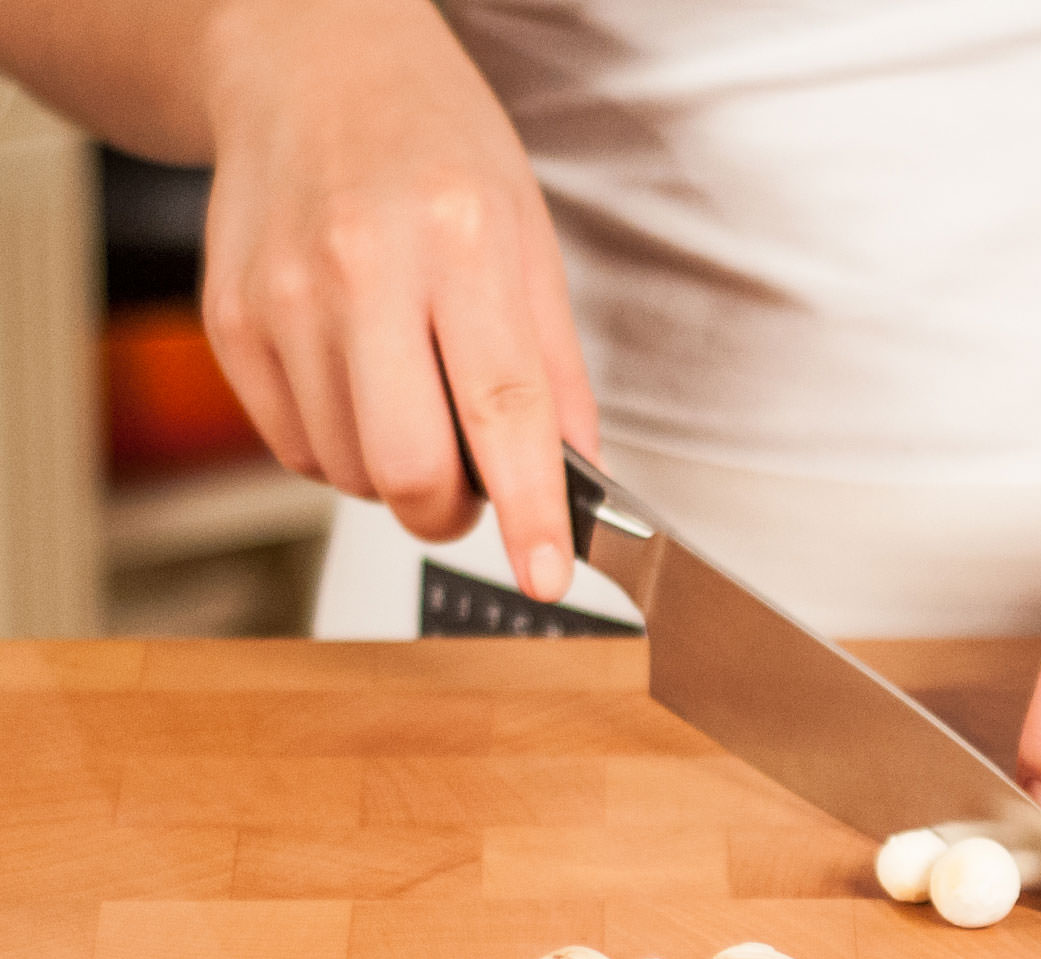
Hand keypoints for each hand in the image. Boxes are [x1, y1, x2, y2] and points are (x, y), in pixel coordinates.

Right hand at [198, 0, 596, 598]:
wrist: (308, 67)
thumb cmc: (434, 151)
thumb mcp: (530, 239)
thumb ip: (557, 375)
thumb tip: (578, 484)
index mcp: (461, 241)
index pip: (505, 413)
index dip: (532, 513)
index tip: (547, 577)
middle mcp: (362, 268)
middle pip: (408, 470)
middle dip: (450, 510)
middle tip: (472, 484)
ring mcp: (282, 297)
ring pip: (350, 473)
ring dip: (394, 471)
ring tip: (409, 389)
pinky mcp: (229, 321)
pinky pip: (296, 449)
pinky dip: (340, 446)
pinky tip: (356, 377)